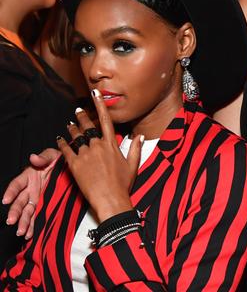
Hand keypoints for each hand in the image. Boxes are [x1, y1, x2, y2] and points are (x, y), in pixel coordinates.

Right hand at [2, 149, 59, 238]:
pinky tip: (29, 234)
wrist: (71, 168)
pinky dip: (32, 226)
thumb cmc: (59, 160)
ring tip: (21, 232)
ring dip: (23, 222)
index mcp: (29, 176)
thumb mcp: (53, 155)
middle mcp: (30, 189)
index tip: (6, 200)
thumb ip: (43, 157)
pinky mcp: (44, 206)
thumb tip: (33, 158)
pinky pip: (36, 217)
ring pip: (27, 212)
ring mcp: (37, 199)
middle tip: (11, 220)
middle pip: (19, 202)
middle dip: (14, 211)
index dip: (11, 192)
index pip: (17, 184)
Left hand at [57, 89, 142, 222]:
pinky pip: (66, 151)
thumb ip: (135, 148)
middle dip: (82, 117)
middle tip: (77, 111)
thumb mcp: (132, 165)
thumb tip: (140, 136)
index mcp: (111, 145)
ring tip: (69, 125)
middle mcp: (97, 147)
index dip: (100, 105)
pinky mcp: (74, 166)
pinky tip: (59, 140)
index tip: (96, 94)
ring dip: (72, 129)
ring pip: (76, 137)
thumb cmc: (122, 184)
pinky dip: (62, 144)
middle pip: (88, 127)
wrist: (110, 199)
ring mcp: (85, 155)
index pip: (106, 120)